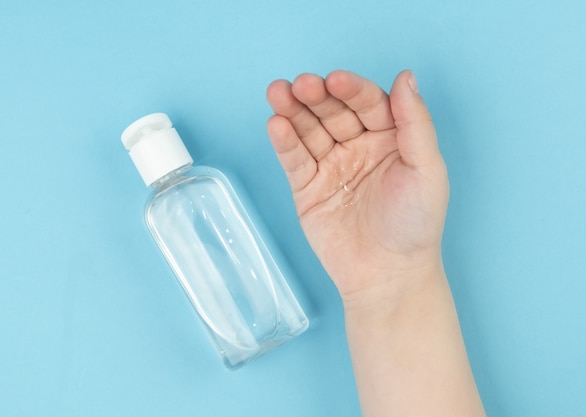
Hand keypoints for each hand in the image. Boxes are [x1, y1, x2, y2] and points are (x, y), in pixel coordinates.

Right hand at [266, 70, 448, 299]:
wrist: (388, 275)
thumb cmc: (416, 225)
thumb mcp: (427, 170)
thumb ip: (416, 123)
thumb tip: (405, 76)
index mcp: (390, 138)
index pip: (367, 103)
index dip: (351, 89)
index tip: (336, 80)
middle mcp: (358, 147)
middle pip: (333, 112)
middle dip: (316, 97)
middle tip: (302, 85)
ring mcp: (331, 167)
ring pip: (309, 131)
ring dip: (293, 111)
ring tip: (277, 93)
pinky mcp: (308, 188)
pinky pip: (295, 160)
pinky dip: (285, 142)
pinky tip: (276, 124)